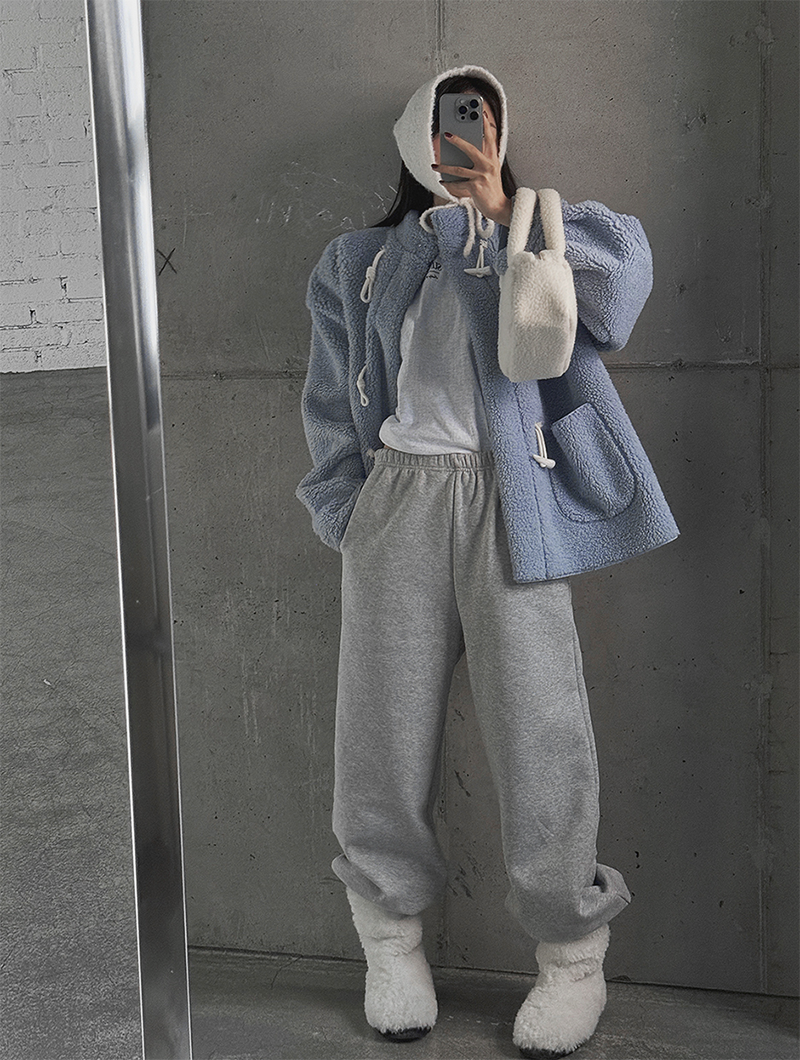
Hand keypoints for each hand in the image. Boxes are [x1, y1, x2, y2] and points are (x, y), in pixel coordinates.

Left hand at [431, 106, 512, 225]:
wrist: (498, 207)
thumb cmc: (492, 188)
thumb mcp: (491, 170)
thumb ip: (482, 158)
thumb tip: (464, 151)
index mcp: (493, 158)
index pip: (490, 138)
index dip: (486, 124)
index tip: (481, 113)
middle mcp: (488, 165)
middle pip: (471, 148)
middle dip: (457, 140)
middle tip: (445, 134)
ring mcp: (482, 176)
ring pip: (459, 169)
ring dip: (444, 167)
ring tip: (434, 165)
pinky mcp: (475, 187)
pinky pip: (458, 184)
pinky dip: (448, 184)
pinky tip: (442, 182)